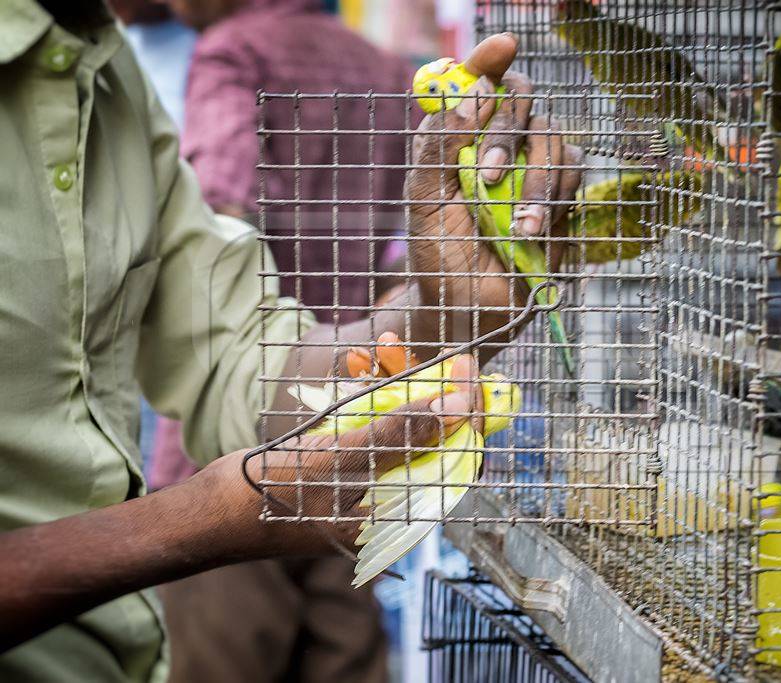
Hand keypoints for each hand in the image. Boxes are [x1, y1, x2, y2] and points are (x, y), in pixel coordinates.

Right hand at [214, 334, 481, 554]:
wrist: (210, 511)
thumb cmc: (277, 493)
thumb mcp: (346, 459)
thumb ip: (403, 432)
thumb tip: (459, 405)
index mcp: (405, 511)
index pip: (457, 456)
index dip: (466, 410)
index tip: (465, 366)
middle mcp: (394, 496)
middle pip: (429, 432)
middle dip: (420, 385)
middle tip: (410, 347)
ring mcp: (369, 477)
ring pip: (399, 420)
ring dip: (391, 381)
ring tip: (377, 347)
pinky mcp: (346, 459)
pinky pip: (370, 421)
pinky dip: (365, 393)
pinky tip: (356, 364)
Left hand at [404, 33, 582, 343]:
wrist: (469, 309)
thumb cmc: (439, 255)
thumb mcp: (423, 200)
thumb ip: (438, 147)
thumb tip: (470, 98)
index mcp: (461, 137)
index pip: (478, 82)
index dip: (489, 59)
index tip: (504, 43)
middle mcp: (501, 145)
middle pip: (523, 100)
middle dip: (508, 133)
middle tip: (488, 175)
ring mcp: (534, 169)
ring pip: (554, 138)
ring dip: (535, 181)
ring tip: (515, 227)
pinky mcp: (562, 197)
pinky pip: (574, 175)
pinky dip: (554, 201)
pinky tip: (533, 234)